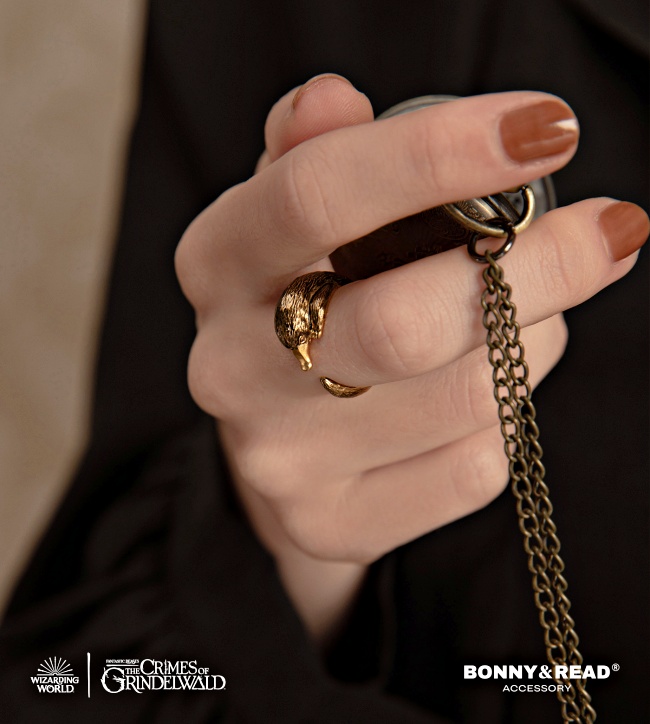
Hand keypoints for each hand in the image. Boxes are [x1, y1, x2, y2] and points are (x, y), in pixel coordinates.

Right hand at [175, 74, 647, 639]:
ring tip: (529, 314)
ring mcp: (278, 459)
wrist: (278, 430)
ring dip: (531, 340)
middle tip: (608, 231)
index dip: (435, 154)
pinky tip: (490, 388)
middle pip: (404, 323)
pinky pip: (472, 470)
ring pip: (464, 400)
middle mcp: (231, 367)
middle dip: (540, 269)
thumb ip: (309, 154)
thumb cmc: (305, 295)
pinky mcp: (330, 523)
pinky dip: (510, 416)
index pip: (314, 197)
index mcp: (219, 264)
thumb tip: (331, 99)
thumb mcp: (292, 214)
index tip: (545, 130)